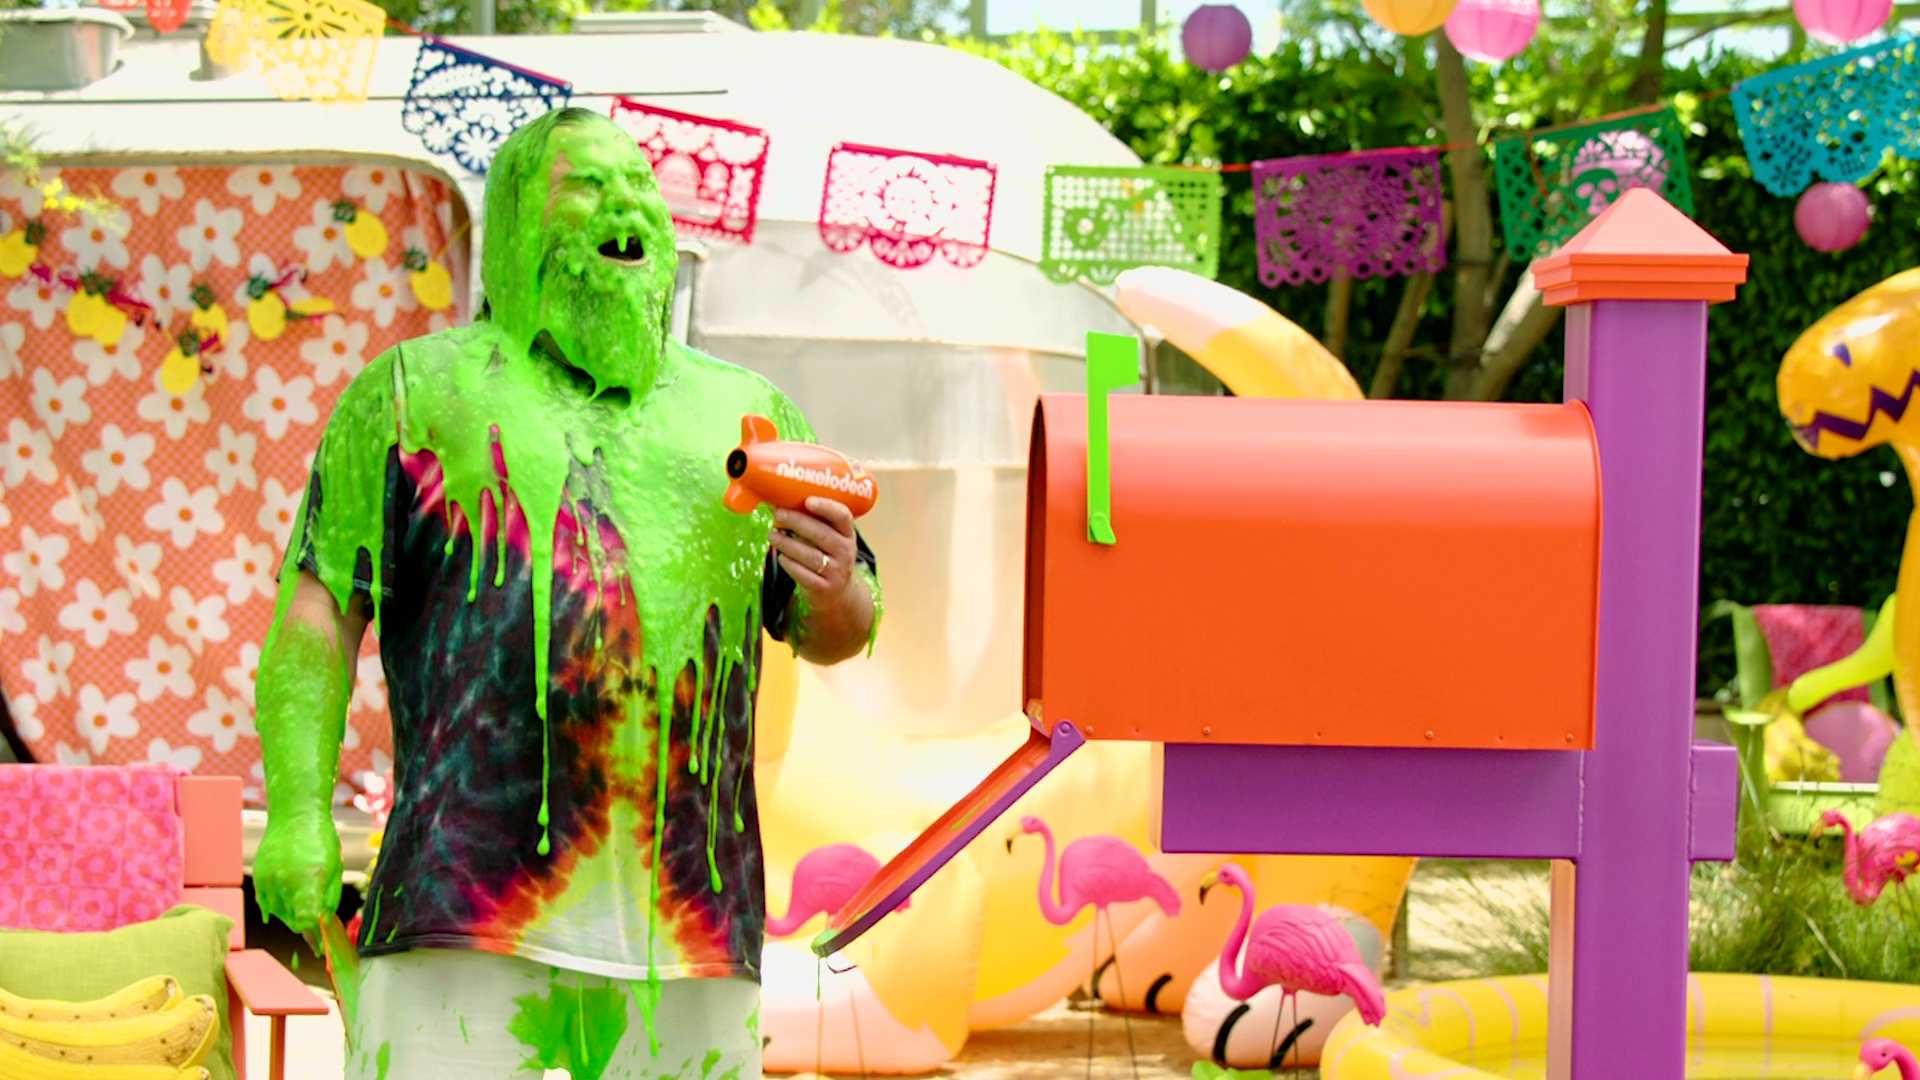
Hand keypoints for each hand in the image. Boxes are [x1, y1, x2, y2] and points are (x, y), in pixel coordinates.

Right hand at [252, 810, 342, 934]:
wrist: (296, 815)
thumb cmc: (321, 841)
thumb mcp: (334, 870)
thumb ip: (327, 900)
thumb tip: (322, 926)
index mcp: (308, 880)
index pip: (306, 922)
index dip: (314, 937)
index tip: (321, 945)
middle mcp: (285, 883)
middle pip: (294, 922)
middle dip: (307, 926)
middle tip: (318, 922)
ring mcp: (268, 881)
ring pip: (279, 915)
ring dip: (292, 914)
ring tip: (304, 894)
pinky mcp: (258, 879)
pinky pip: (266, 905)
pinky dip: (277, 907)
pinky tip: (288, 896)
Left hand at [770, 496, 857, 599]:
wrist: (838, 592)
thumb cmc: (827, 556)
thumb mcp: (831, 538)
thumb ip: (814, 522)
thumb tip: (783, 502)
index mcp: (847, 534)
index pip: (842, 516)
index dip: (826, 507)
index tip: (807, 501)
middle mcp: (846, 552)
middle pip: (821, 534)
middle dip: (797, 522)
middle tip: (778, 514)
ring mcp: (836, 571)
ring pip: (810, 555)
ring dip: (787, 543)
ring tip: (772, 535)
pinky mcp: (824, 588)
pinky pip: (803, 574)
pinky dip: (789, 564)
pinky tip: (781, 557)